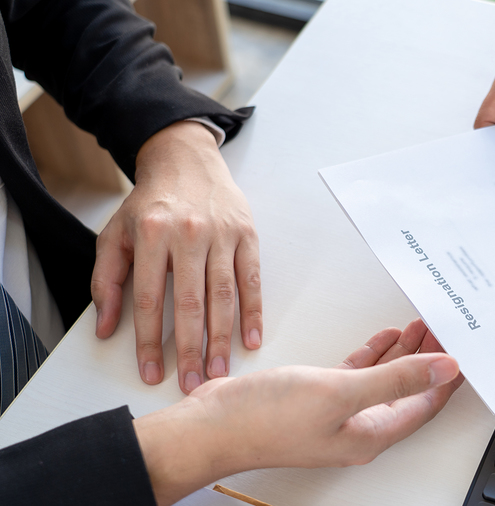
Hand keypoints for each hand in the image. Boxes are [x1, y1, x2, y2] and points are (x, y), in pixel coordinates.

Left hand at [91, 121, 261, 392]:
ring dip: (222, 338)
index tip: (152, 372)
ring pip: (224, 295)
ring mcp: (222, 234)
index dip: (150, 341)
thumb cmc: (150, 203)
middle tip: (193, 384)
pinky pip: (251, 280)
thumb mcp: (115, 234)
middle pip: (191, 302)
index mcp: (152, 234)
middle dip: (191, 348)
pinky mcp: (247, 234)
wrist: (186, 162)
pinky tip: (250, 340)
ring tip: (219, 372)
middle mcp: (189, 234)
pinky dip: (253, 312)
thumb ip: (105, 280)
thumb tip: (105, 328)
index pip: (151, 299)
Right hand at [134, 319, 463, 505]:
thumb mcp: (342, 392)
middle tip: (444, 329)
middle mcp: (360, 428)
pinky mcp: (318, 398)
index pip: (426, 404)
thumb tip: (444, 370)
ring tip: (422, 326)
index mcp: (372, 434)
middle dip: (430, 360)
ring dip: (404, 353)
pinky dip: (374, 355)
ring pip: (385, 380)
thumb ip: (395, 379)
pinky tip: (384, 338)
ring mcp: (339, 414)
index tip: (464, 349)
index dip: (447, 377)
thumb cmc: (267, 420)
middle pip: (409, 390)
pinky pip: (359, 375)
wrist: (212, 427)